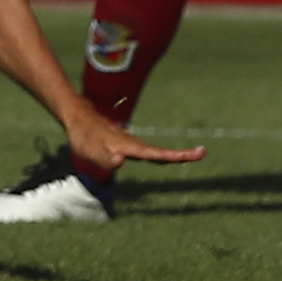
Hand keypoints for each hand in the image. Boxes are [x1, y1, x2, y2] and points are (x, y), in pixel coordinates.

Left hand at [68, 110, 202, 173]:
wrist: (79, 118)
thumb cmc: (83, 136)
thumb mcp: (88, 150)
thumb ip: (103, 158)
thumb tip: (120, 162)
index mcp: (129, 147)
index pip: (156, 154)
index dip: (176, 155)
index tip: (195, 153)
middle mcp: (134, 145)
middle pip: (162, 153)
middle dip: (182, 154)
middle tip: (203, 153)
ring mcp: (132, 144)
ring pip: (157, 152)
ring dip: (174, 155)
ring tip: (192, 156)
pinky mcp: (128, 146)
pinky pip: (149, 152)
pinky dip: (162, 155)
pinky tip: (165, 158)